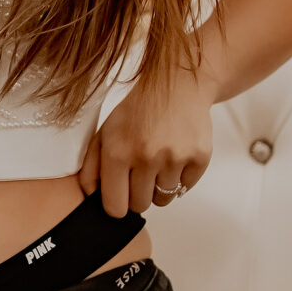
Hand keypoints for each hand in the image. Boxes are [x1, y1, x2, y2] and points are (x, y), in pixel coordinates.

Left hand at [79, 64, 215, 215]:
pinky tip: (175, 156)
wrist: (175, 83)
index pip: (115, 207)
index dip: (117, 206)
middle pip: (140, 205)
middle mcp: (146, 157)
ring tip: (158, 162)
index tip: (120, 197)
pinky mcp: (199, 157)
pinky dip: (180, 178)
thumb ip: (92, 168)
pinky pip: (185, 187)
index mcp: (118, 152)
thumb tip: (92, 198)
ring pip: (164, 199)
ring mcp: (175, 158)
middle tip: (140, 174)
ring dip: (159, 187)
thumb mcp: (105, 133)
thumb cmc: (137, 110)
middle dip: (138, 195)